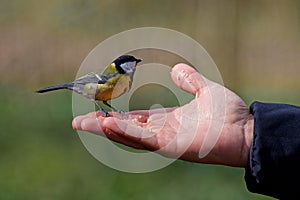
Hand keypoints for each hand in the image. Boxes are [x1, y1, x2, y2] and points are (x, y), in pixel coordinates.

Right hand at [72, 64, 253, 166]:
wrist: (246, 130)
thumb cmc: (229, 114)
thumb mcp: (205, 90)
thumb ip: (190, 80)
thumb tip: (176, 70)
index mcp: (169, 120)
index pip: (136, 119)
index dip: (117, 117)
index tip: (100, 112)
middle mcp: (163, 132)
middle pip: (127, 129)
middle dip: (103, 125)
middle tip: (79, 121)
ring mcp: (166, 141)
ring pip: (130, 135)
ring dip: (107, 129)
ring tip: (85, 123)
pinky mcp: (171, 146)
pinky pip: (143, 139)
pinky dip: (125, 132)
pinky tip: (107, 125)